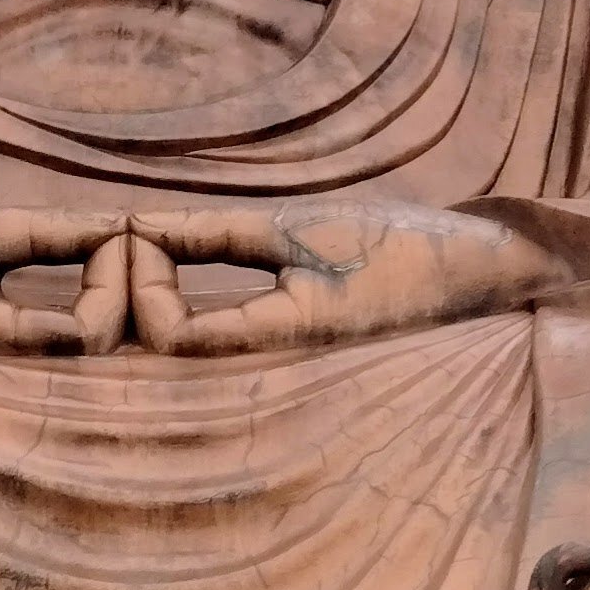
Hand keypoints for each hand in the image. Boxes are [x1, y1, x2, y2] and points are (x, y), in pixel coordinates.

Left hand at [120, 202, 564, 356]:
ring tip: (142, 242)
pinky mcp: (276, 344)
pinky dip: (177, 296)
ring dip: (148, 295)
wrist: (470, 272)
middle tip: (119, 234)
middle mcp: (266, 361)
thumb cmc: (394, 248)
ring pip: (180, 345)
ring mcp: (270, 358)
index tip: (136, 229)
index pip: (168, 336)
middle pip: (161, 350)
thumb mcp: (297, 228)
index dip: (137, 284)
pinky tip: (174, 255)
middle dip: (126, 296)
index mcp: (276, 336)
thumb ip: (213, 234)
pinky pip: (208, 333)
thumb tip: (135, 228)